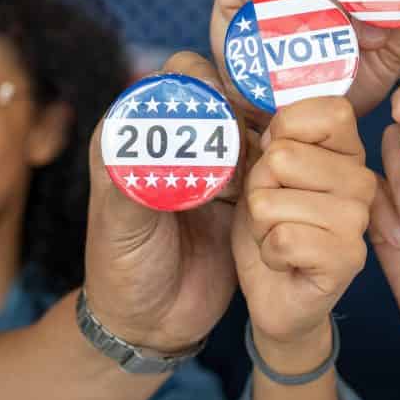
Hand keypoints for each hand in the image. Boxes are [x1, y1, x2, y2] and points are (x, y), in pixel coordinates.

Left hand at [82, 52, 245, 353]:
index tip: (226, 112)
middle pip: (229, 91)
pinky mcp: (247, 191)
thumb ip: (132, 184)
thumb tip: (147, 145)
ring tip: (256, 175)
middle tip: (251, 142)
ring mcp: (218, 163)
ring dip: (267, 139)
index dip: (209, 84)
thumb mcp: (120, 227)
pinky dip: (279, 169)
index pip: (183, 75)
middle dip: (247, 108)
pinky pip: (273, 162)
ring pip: (256, 123)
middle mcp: (184, 137)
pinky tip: (271, 193)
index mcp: (141, 128)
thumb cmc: (122, 271)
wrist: (151, 323)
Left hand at [235, 97, 374, 366]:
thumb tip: (271, 120)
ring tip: (278, 233)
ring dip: (260, 222)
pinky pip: (284, 238)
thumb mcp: (259, 167)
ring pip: (275, 200)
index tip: (276, 156)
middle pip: (284, 156)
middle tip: (273, 209)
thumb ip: (269, 132)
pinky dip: (268, 252)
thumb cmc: (266, 223)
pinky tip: (284, 260)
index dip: (284, 130)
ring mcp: (358, 220)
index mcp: (345, 148)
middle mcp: (361, 179)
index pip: (328, 109)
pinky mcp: (348, 259)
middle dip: (258, 186)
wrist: (272, 294)